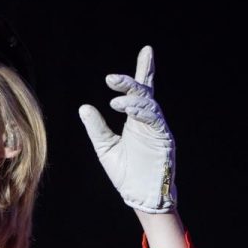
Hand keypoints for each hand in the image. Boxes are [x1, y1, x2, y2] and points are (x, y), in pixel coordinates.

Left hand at [78, 45, 176, 212]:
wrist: (140, 196)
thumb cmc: (126, 174)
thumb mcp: (105, 148)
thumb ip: (97, 127)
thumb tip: (84, 107)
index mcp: (137, 120)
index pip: (141, 91)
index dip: (145, 70)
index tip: (147, 50)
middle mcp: (149, 121)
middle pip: (145, 93)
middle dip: (130, 82)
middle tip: (111, 79)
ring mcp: (158, 129)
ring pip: (149, 104)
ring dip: (132, 99)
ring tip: (115, 100)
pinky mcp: (164, 139)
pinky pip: (154, 119)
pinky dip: (141, 111)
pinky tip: (127, 108)